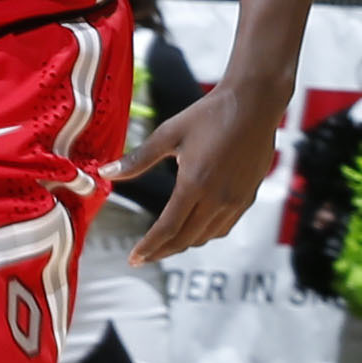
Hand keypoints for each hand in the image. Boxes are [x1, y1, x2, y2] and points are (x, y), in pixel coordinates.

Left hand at [119, 80, 281, 264]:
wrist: (255, 103)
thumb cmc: (211, 114)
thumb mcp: (169, 133)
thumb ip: (138, 159)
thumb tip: (106, 173)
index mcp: (195, 184)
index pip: (167, 229)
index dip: (149, 247)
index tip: (134, 259)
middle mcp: (218, 198)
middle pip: (185, 239)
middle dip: (162, 251)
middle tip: (143, 257)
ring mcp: (236, 200)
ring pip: (206, 237)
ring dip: (183, 244)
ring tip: (165, 244)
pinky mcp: (247, 197)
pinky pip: (223, 227)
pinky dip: (205, 234)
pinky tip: (194, 228)